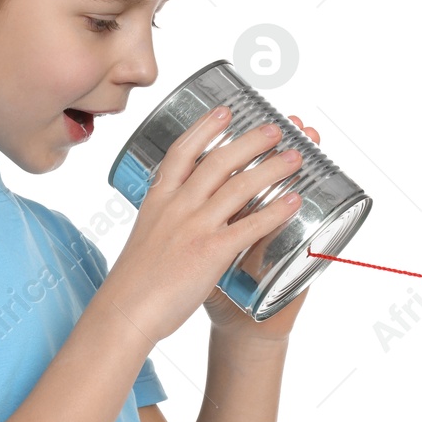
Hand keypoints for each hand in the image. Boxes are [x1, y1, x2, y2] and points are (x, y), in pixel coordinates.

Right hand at [99, 106, 308, 344]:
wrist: (126, 310)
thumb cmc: (134, 280)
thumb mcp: (145, 234)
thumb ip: (166, 218)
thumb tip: (182, 210)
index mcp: (158, 199)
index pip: (183, 151)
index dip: (206, 127)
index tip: (226, 111)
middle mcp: (177, 206)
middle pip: (219, 161)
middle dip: (251, 141)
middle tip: (276, 129)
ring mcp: (195, 226)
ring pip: (239, 186)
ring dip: (272, 168)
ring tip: (295, 158)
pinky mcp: (211, 251)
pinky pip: (251, 224)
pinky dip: (276, 211)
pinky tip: (294, 202)